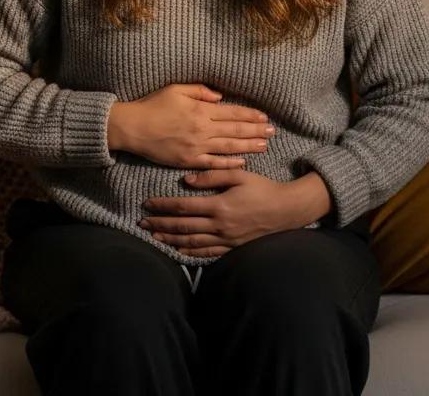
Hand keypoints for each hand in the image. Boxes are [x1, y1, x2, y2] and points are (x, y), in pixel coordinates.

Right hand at [108, 83, 274, 169]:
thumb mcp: (176, 89)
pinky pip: (214, 163)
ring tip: (265, 146)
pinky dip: (229, 163)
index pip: (232, 112)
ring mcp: (196, 146)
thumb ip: (200, 91)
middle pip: (235, 130)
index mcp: (200, 109)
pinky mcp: (189, 160)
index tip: (264, 117)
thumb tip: (219, 96)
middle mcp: (202, 128)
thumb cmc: (153, 105)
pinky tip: (243, 162)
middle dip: (256, 131)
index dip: (250, 115)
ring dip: (248, 146)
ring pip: (229, 147)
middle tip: (273, 132)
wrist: (133, 128)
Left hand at [138, 168, 308, 256]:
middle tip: (142, 222)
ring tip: (154, 236)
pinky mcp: (232, 248)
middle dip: (160, 224)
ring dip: (170, 239)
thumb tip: (187, 180)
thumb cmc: (263, 189)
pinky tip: (179, 250)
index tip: (148, 204)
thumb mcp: (239, 175)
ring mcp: (225, 240)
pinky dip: (190, 252)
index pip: (183, 207)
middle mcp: (219, 226)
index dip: (163, 206)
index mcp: (219, 206)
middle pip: (183, 227)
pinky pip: (206, 253)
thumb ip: (212, 176)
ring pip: (191, 242)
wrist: (286, 211)